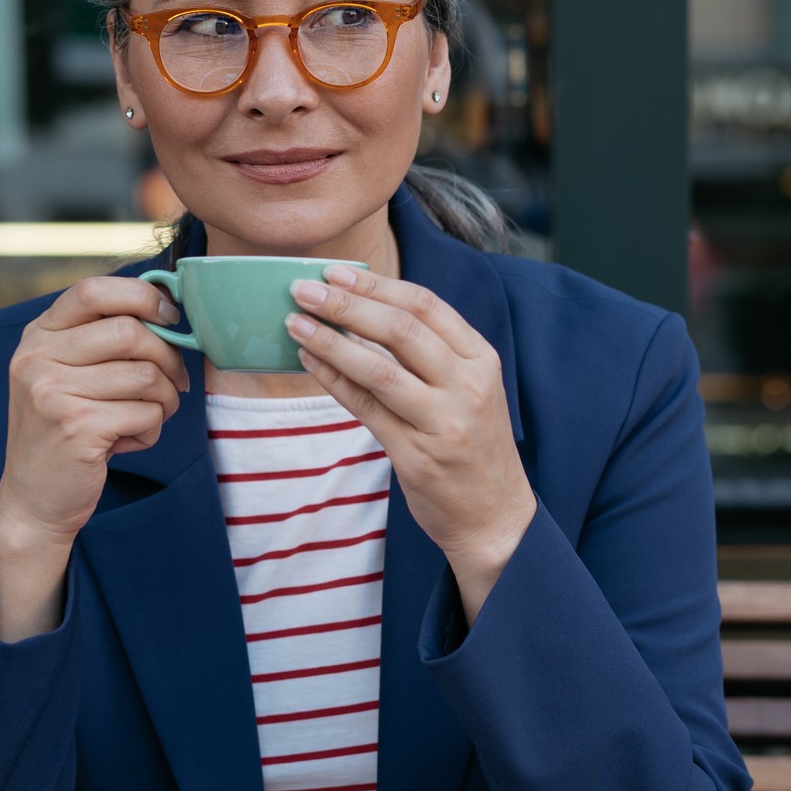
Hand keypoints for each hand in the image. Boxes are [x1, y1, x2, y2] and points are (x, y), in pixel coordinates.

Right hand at [0, 276, 189, 552]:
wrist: (34, 499)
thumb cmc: (66, 431)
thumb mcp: (67, 375)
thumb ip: (101, 340)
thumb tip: (168, 309)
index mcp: (38, 336)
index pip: (92, 290)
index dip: (141, 296)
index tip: (170, 316)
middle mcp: (38, 358)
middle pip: (129, 331)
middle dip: (168, 358)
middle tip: (175, 384)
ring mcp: (53, 393)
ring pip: (146, 376)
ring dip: (165, 401)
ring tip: (150, 417)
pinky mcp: (76, 428)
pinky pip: (145, 414)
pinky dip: (151, 431)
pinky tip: (130, 441)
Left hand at [286, 264, 535, 618]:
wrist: (496, 517)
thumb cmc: (473, 446)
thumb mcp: (470, 389)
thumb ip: (431, 353)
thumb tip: (362, 311)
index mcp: (482, 360)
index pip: (426, 306)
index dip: (377, 285)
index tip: (336, 273)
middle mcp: (467, 386)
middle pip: (400, 330)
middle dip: (346, 305)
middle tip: (303, 289)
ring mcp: (444, 422)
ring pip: (379, 369)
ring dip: (331, 341)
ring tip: (294, 322)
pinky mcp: (417, 456)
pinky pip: (366, 409)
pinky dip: (334, 380)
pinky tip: (309, 361)